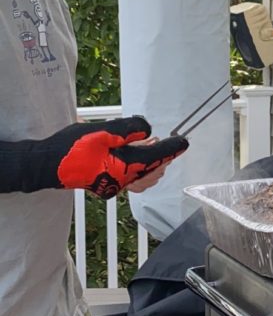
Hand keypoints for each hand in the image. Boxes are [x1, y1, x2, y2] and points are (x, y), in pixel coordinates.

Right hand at [48, 118, 188, 197]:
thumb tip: (148, 131)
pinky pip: (131, 179)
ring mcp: (114, 185)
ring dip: (151, 161)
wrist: (45, 165)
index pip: (157, 157)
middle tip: (166, 139)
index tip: (185, 142)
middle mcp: (123, 180)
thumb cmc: (71, 147)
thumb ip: (129, 129)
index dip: (172, 148)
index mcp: (126, 166)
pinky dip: (139, 168)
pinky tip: (135, 156)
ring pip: (143, 175)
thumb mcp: (102, 132)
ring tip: (150, 144)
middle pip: (153, 169)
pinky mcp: (106, 185)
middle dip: (162, 155)